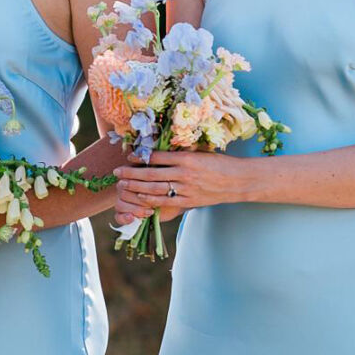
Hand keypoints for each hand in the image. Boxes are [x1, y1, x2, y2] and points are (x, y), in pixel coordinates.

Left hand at [113, 151, 241, 222]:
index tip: (128, 156)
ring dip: (137, 187)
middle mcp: (185, 173)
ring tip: (123, 185)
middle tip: (117, 172)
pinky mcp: (189, 201)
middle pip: (151, 174)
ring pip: (155, 189)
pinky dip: (151, 200)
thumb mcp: (200, 153)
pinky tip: (140, 197)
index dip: (140, 157)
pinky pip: (166, 201)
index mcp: (186, 158)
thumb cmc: (219, 164)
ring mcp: (186, 189)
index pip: (157, 157)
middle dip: (131, 173)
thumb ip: (180, 154)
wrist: (238, 180)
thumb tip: (159, 152)